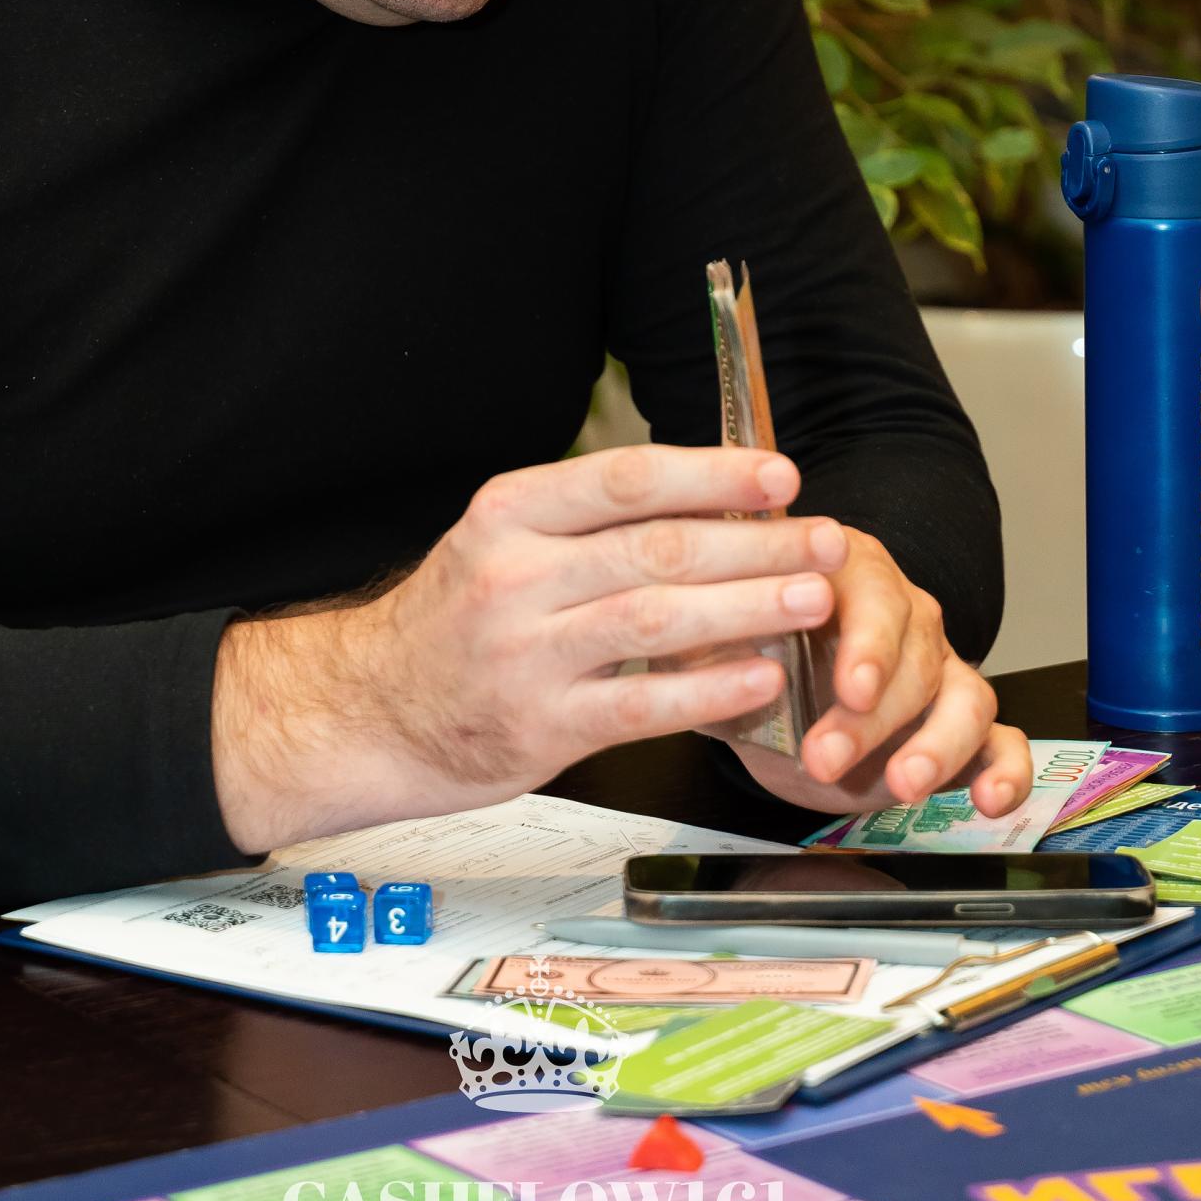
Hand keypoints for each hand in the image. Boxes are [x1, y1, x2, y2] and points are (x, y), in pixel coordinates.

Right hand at [209, 443, 850, 848]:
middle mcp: (515, 575)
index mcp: (510, 513)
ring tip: (814, 600)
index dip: (711, 474)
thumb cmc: (456, 620)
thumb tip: (716, 505)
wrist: (374, 710)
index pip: (626, 479)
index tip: (779, 475)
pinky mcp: (539, 727)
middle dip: (756, 542)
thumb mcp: (504, 544)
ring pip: (657, 620)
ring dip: (748, 607)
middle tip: (826, 540)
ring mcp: (526, 654)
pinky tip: (762, 677)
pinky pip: (642, 705)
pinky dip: (709, 690)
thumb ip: (592, 526)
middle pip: (656, 548)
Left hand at [721, 525, 1029, 820]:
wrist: (765, 694)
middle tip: (826, 758)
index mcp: (847, 574)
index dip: (869, 644)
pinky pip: (1002, 740)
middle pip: (916, 656)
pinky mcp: (959, 726)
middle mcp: (905, 615)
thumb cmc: (745, 651)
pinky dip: (1006, 769)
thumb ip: (711, 632)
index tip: (848, 689)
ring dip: (937, 745)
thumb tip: (703, 632)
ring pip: (966, 696)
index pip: (874, 595)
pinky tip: (990, 800)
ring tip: (903, 786)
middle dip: (873, 717)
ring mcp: (940, 668)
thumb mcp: (712, 637)